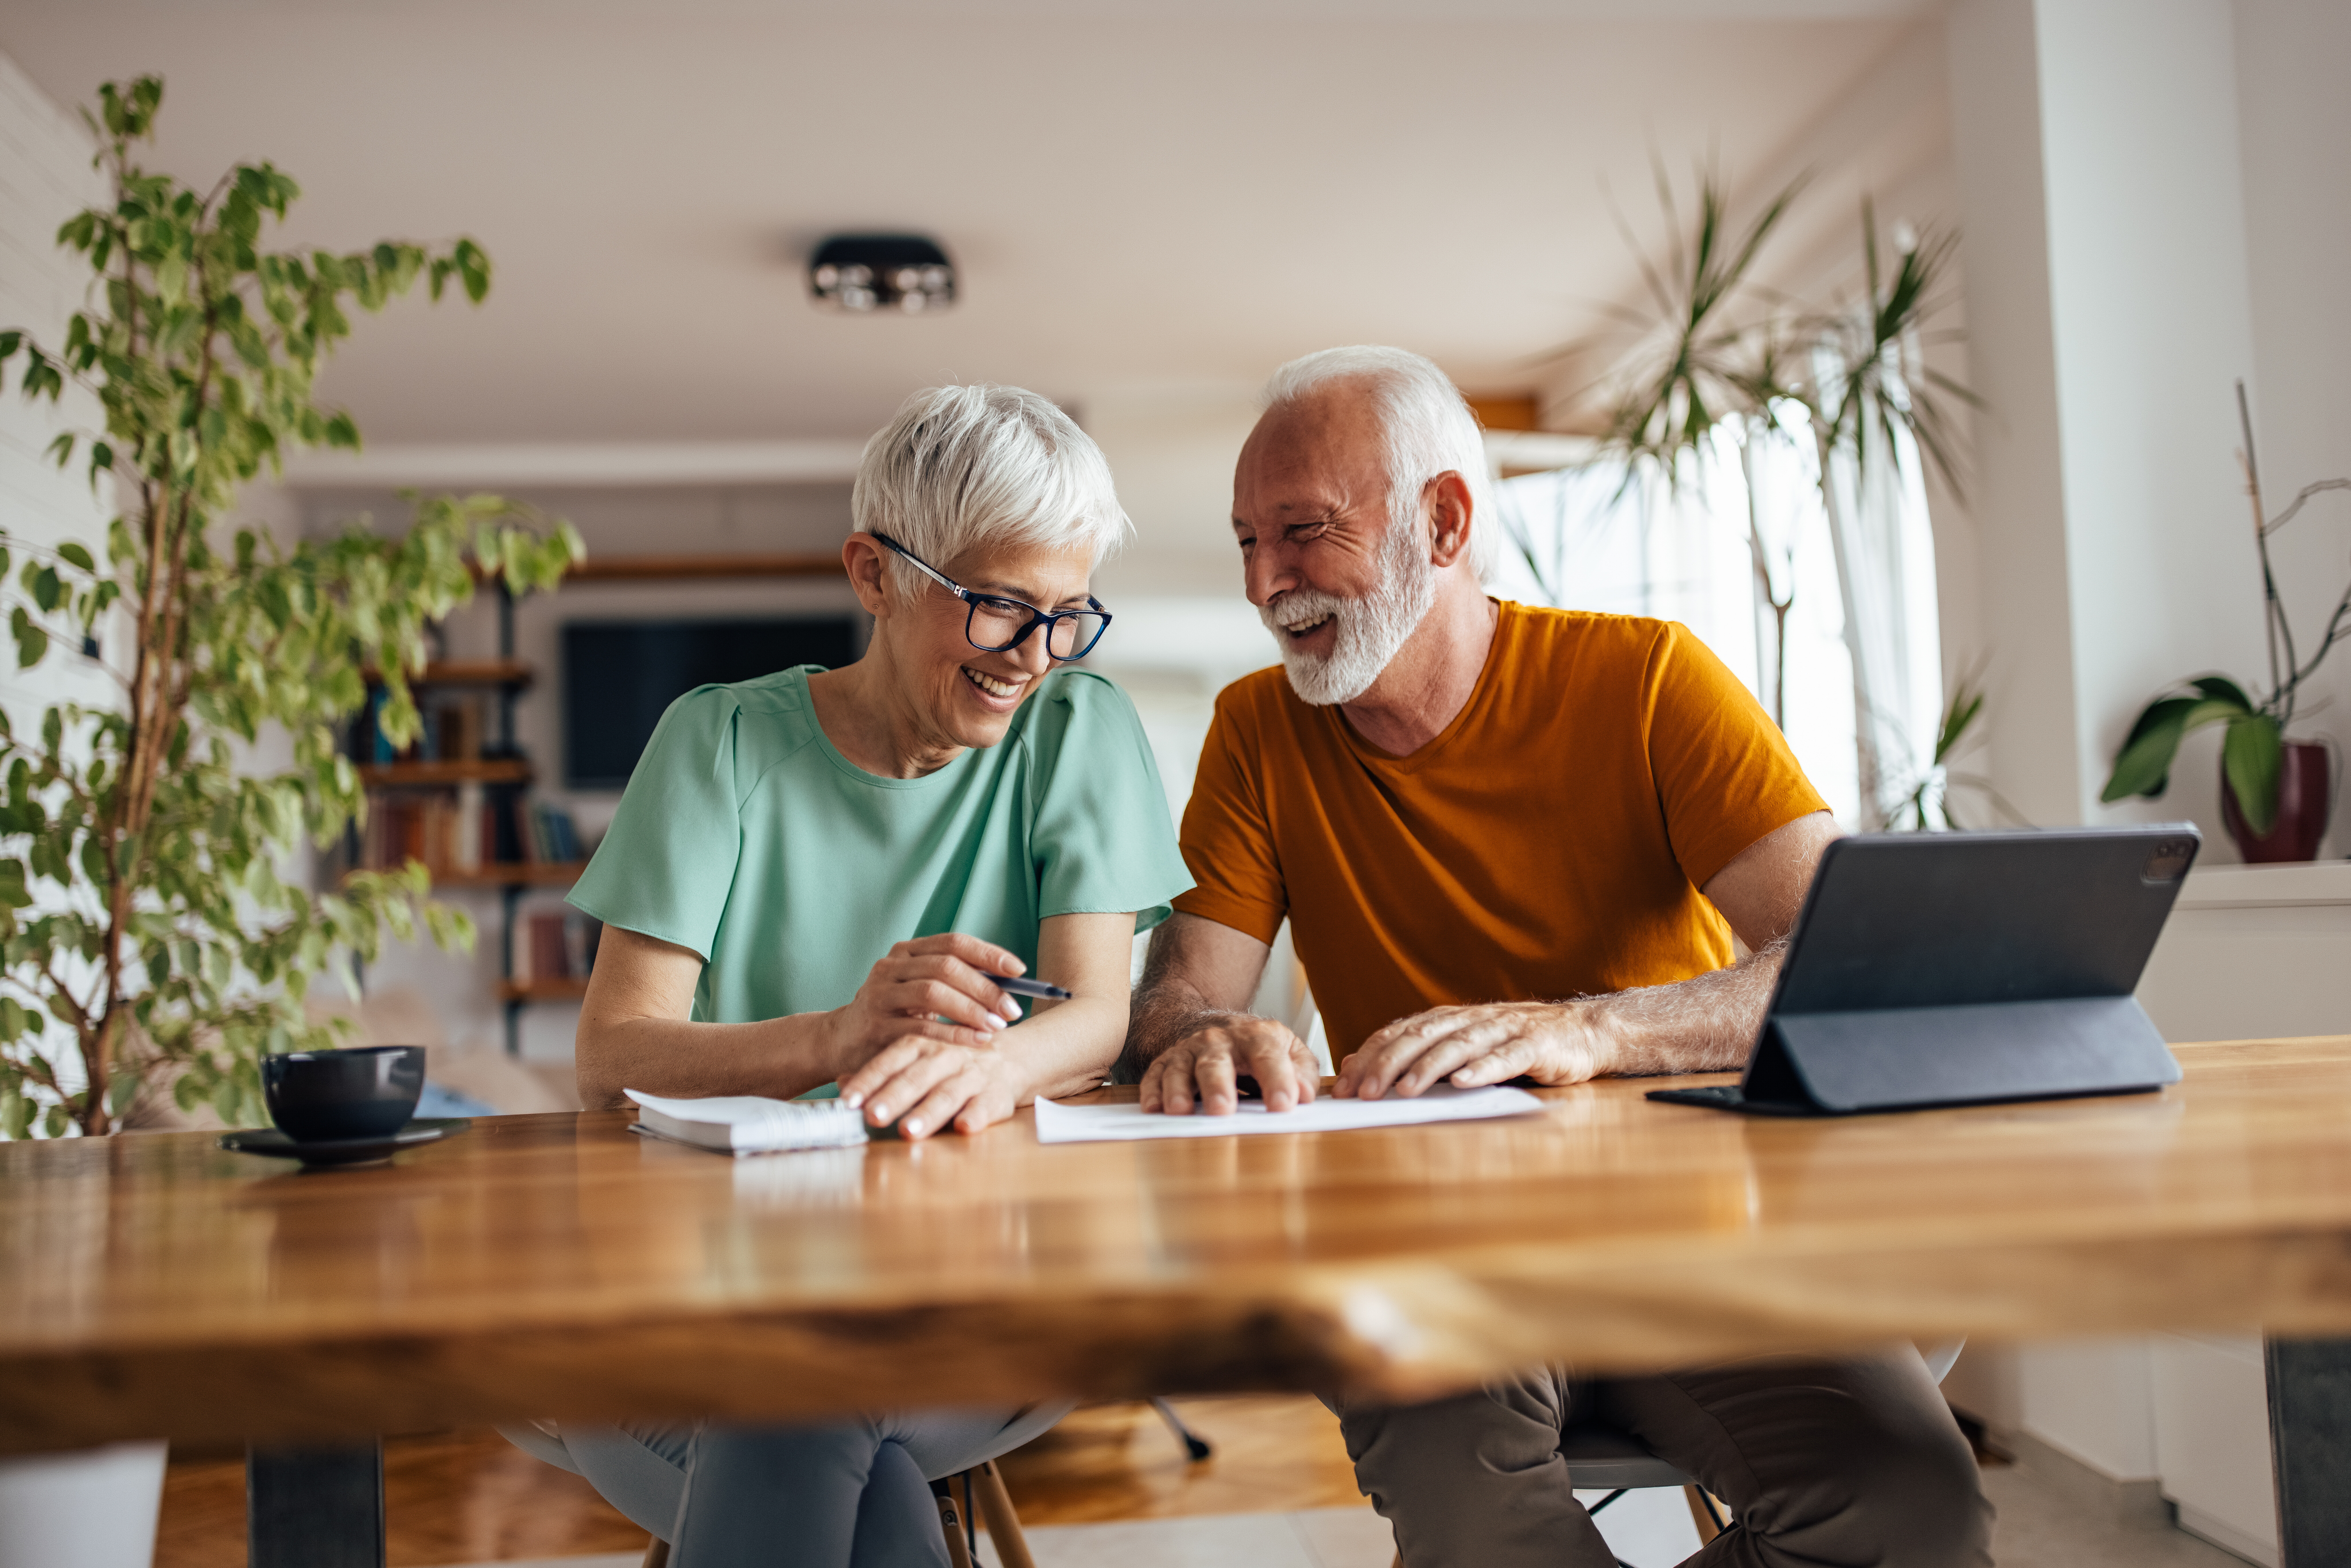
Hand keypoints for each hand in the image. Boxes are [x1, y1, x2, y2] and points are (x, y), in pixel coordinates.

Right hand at [825, 934, 1025, 1080]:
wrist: (844, 1039)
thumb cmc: (895, 1013)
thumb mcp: (921, 990)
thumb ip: (956, 981)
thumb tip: (1011, 982)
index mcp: (907, 952)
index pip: (954, 942)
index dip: (989, 954)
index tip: (1019, 970)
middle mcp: (891, 966)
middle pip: (946, 967)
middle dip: (985, 988)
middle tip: (1012, 1010)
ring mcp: (880, 993)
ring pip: (933, 992)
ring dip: (970, 1009)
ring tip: (997, 1027)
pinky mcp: (875, 1025)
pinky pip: (920, 1028)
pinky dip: (953, 1034)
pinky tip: (976, 1042)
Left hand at [839, 1037, 1023, 1138]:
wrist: (1009, 1057)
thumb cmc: (951, 1063)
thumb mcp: (915, 1059)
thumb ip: (880, 1072)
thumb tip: (840, 1084)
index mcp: (922, 1044)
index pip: (890, 1061)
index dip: (868, 1080)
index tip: (847, 1101)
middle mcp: (945, 1057)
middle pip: (916, 1077)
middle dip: (894, 1097)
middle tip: (872, 1116)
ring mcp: (972, 1075)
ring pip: (948, 1093)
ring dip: (928, 1112)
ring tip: (908, 1131)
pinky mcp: (996, 1094)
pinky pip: (985, 1106)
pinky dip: (976, 1116)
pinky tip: (964, 1127)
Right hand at [1138, 1015, 1317, 1115]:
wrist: (1214, 1025)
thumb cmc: (1257, 1048)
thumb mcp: (1288, 1050)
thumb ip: (1303, 1071)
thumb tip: (1306, 1095)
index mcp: (1257, 1037)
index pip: (1269, 1056)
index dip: (1277, 1080)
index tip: (1284, 1105)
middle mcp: (1220, 1041)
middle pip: (1217, 1062)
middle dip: (1218, 1086)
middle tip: (1223, 1110)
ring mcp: (1190, 1050)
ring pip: (1181, 1068)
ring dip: (1178, 1089)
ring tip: (1180, 1111)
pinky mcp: (1167, 1062)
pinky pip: (1155, 1075)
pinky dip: (1152, 1091)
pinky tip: (1152, 1108)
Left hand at [1335, 1002, 1615, 1099]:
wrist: (1582, 1032)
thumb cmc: (1516, 1044)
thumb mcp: (1464, 1046)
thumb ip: (1420, 1054)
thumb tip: (1363, 1068)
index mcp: (1450, 1020)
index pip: (1400, 1033)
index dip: (1370, 1056)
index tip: (1345, 1085)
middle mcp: (1472, 1020)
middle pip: (1422, 1037)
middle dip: (1389, 1064)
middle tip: (1364, 1092)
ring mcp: (1504, 1030)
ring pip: (1459, 1046)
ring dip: (1429, 1068)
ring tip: (1405, 1089)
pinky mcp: (1536, 1045)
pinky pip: (1506, 1057)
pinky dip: (1483, 1069)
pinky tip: (1464, 1083)